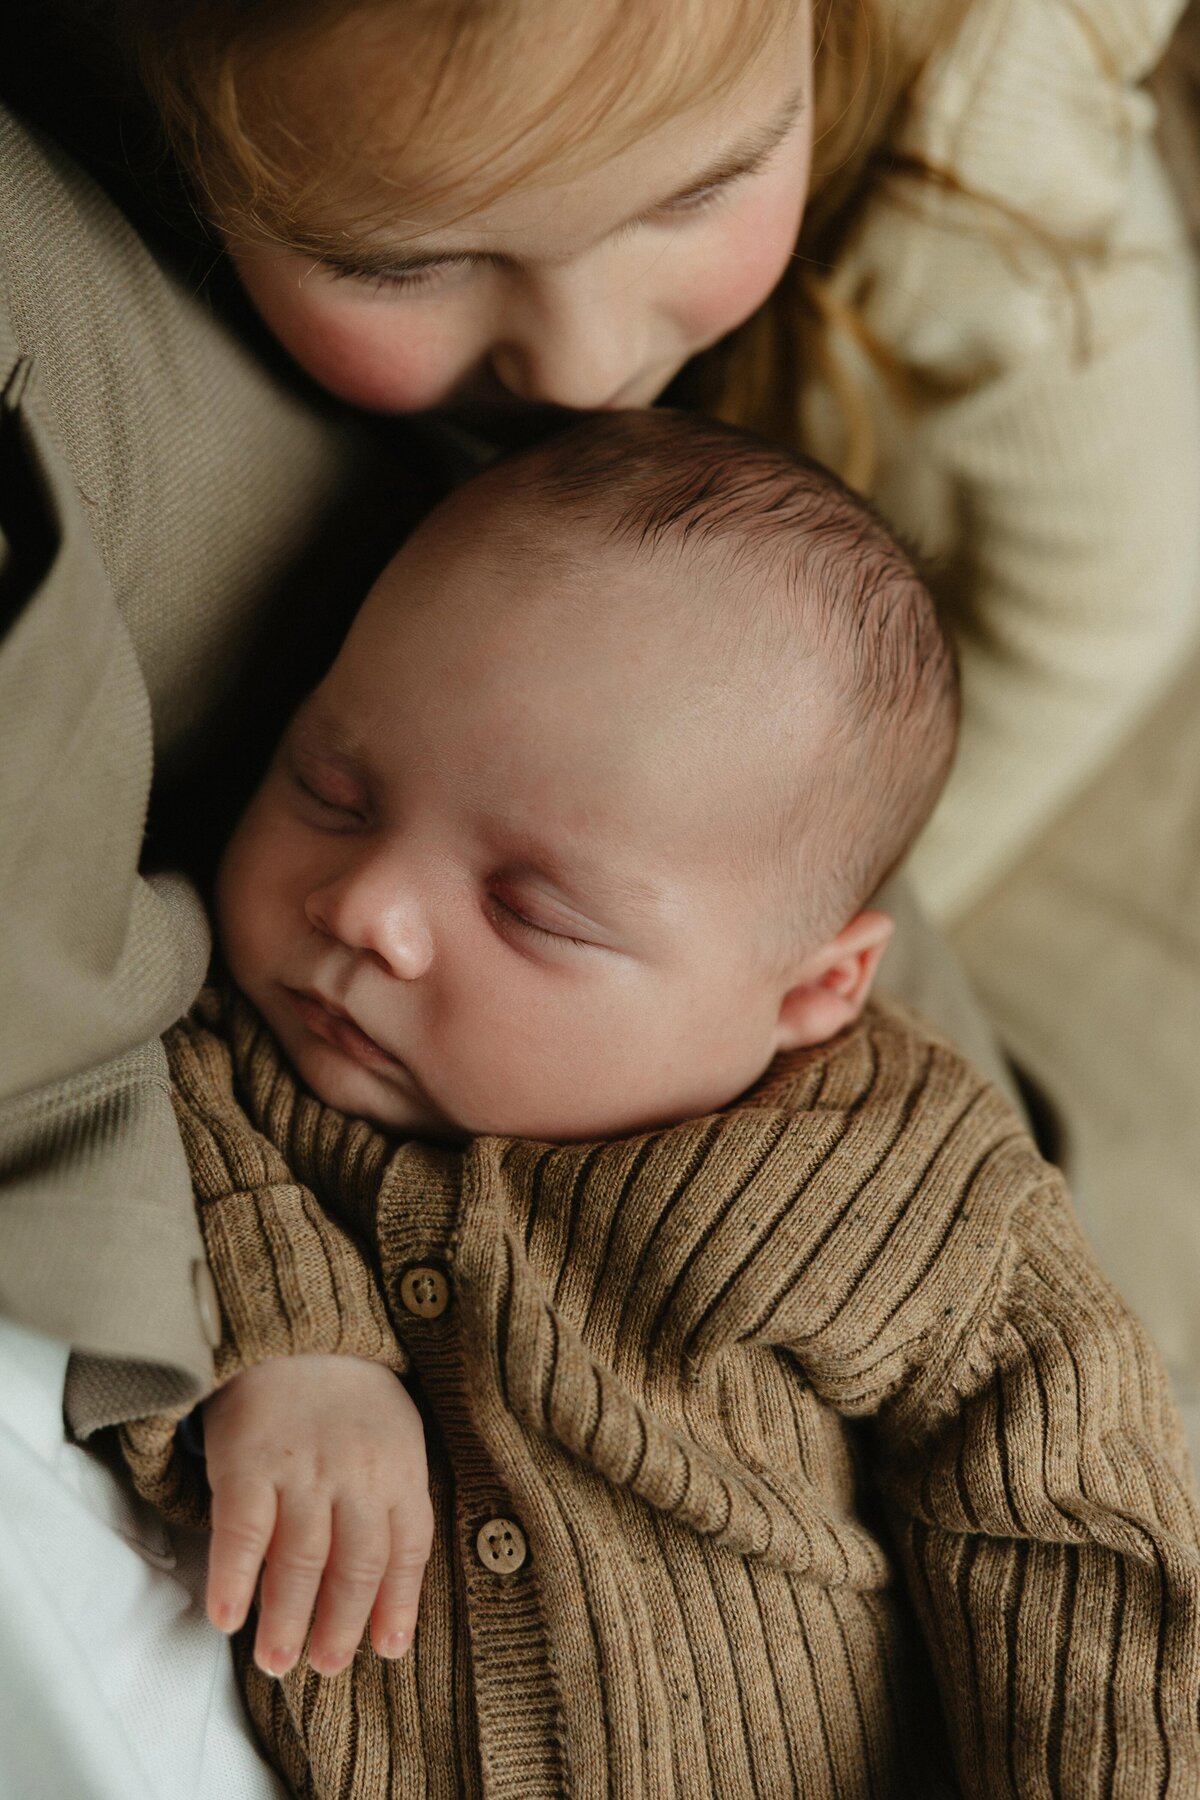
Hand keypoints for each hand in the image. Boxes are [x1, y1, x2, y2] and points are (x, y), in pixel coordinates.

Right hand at [201, 1355, 432, 1677]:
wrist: (293, 1328)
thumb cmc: (348, 1392)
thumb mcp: (394, 1434)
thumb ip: (393, 1498)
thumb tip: (389, 1583)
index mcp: (398, 1467)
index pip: (407, 1548)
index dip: (398, 1603)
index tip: (387, 1649)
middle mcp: (355, 1472)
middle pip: (355, 1565)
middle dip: (341, 1625)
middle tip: (325, 1667)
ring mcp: (301, 1468)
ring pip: (300, 1561)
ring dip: (287, 1619)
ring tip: (277, 1661)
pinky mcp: (248, 1460)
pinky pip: (243, 1532)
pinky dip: (235, 1580)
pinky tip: (227, 1618)